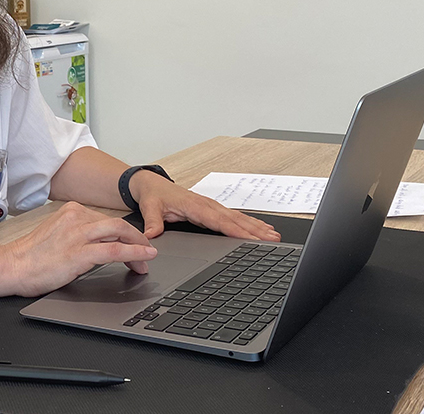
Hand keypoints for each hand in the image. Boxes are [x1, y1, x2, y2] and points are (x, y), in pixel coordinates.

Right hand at [4, 202, 158, 296]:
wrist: (11, 267)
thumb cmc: (31, 257)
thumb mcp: (57, 236)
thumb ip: (77, 234)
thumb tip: (100, 245)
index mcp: (71, 211)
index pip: (106, 219)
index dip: (124, 233)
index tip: (133, 244)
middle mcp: (76, 218)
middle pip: (117, 223)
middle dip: (136, 238)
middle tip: (146, 252)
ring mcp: (78, 234)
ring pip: (120, 232)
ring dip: (139, 246)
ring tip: (147, 259)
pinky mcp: (79, 252)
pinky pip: (114, 249)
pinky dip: (134, 253)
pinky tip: (144, 258)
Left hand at [130, 171, 280, 241]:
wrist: (152, 184)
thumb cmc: (154, 195)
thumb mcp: (149, 208)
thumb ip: (152, 222)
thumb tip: (152, 234)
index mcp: (195, 205)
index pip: (218, 221)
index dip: (236, 230)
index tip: (251, 239)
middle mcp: (207, 205)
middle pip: (234, 220)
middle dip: (255, 230)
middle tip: (273, 240)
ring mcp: (212, 207)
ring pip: (238, 218)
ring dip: (256, 227)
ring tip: (273, 236)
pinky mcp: (213, 210)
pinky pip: (234, 217)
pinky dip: (249, 223)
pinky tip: (261, 229)